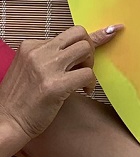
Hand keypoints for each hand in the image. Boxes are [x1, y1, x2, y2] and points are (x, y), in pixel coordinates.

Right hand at [0, 24, 123, 142]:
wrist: (5, 125)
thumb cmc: (21, 100)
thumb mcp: (30, 70)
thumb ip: (50, 57)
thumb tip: (81, 48)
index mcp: (30, 46)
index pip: (67, 34)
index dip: (87, 39)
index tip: (111, 31)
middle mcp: (38, 53)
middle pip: (80, 34)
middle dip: (90, 48)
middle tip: (85, 66)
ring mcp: (46, 68)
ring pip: (86, 49)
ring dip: (90, 64)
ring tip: (82, 80)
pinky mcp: (55, 85)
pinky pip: (87, 74)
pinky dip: (91, 83)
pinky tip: (85, 92)